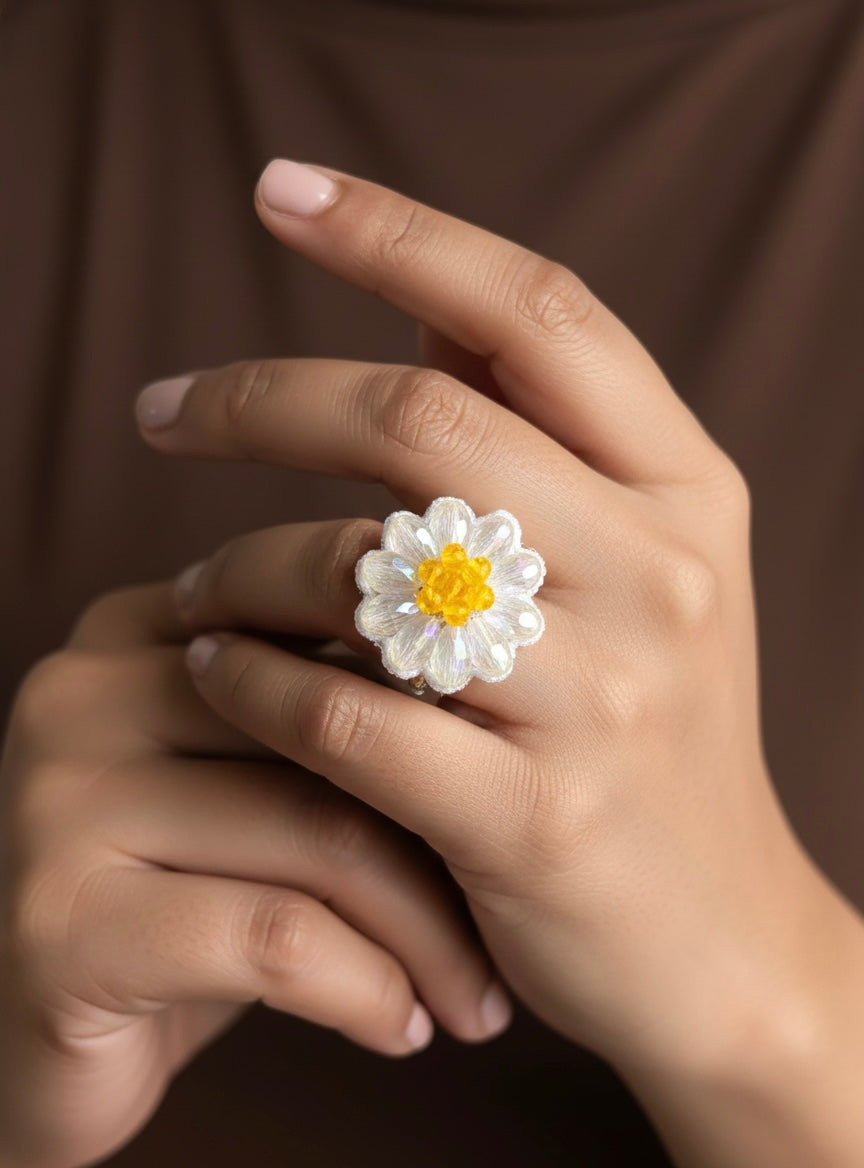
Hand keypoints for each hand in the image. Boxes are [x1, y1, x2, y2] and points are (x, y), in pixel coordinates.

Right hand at [0, 583, 504, 1167]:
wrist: (40, 1031)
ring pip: (322, 834)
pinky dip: (368, 990)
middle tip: (520, 903)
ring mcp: (58, 799)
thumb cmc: (187, 894)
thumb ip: (329, 718)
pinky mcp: (59, 921)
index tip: (518, 766)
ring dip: (429, 932)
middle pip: (334, 727)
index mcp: (139, 629)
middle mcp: (86, 689)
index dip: (439, 690)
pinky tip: (399, 1025)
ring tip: (471, 995)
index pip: (323, 614)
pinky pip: (276, 937)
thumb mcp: (256, 786)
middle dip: (450, 828)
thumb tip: (497, 681)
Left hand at [135, 161, 854, 1090]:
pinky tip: (216, 668)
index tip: (276, 188)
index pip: (537, 312)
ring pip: (368, 569)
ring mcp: (603, 699)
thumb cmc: (653, 734)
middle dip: (263, 396)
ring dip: (241, 562)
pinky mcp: (535, 821)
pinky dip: (255, 681)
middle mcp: (659, 573)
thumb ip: (544, 435)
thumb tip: (413, 295)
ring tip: (190, 585)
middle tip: (160, 405)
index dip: (400, 230)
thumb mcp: (646, 570)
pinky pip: (349, 715)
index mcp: (687, 489)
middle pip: (425, 419)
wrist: (720, 938)